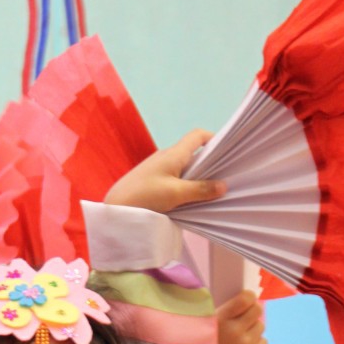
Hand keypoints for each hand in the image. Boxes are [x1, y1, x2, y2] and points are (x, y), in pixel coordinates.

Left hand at [104, 129, 226, 213]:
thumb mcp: (176, 194)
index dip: (213, 139)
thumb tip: (224, 186)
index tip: (226, 151)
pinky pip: (176, 178)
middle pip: (193, 153)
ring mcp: (159, 168)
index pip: (197, 136)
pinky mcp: (154, 181)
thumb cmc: (145, 195)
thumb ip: (200, 190)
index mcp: (174, 153)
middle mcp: (167, 157)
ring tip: (210, 191)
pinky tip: (190, 198)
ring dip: (198, 176)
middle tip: (223, 176)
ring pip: (185, 167)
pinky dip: (186, 184)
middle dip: (209, 162)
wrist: (117, 207)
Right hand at [216, 290, 266, 343]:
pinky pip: (263, 342)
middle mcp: (236, 331)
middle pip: (258, 310)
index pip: (246, 299)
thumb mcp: (205, 323)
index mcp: (222, 319)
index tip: (244, 301)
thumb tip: (246, 301)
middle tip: (243, 318)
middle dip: (252, 312)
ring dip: (253, 328)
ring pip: (261, 326)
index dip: (248, 297)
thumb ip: (225, 312)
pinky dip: (256, 342)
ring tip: (240, 336)